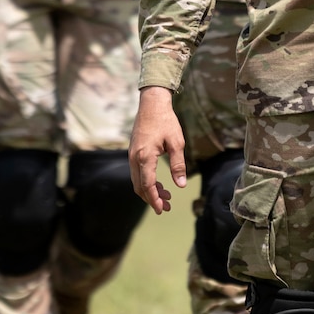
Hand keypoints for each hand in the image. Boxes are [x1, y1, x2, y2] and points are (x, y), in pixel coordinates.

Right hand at [129, 87, 188, 213]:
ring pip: (137, 180)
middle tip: (167, 207)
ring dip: (149, 191)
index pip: (148, 184)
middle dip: (152, 198)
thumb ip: (178, 165)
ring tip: (166, 196)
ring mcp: (132, 155)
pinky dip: (146, 182)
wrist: (152, 104)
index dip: (155, 199)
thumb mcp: (177, 143)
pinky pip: (137, 173)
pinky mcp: (133, 152)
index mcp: (145, 156)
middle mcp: (135, 158)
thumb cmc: (166, 122)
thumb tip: (180, 185)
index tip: (163, 209)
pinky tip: (159, 183)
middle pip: (139, 186)